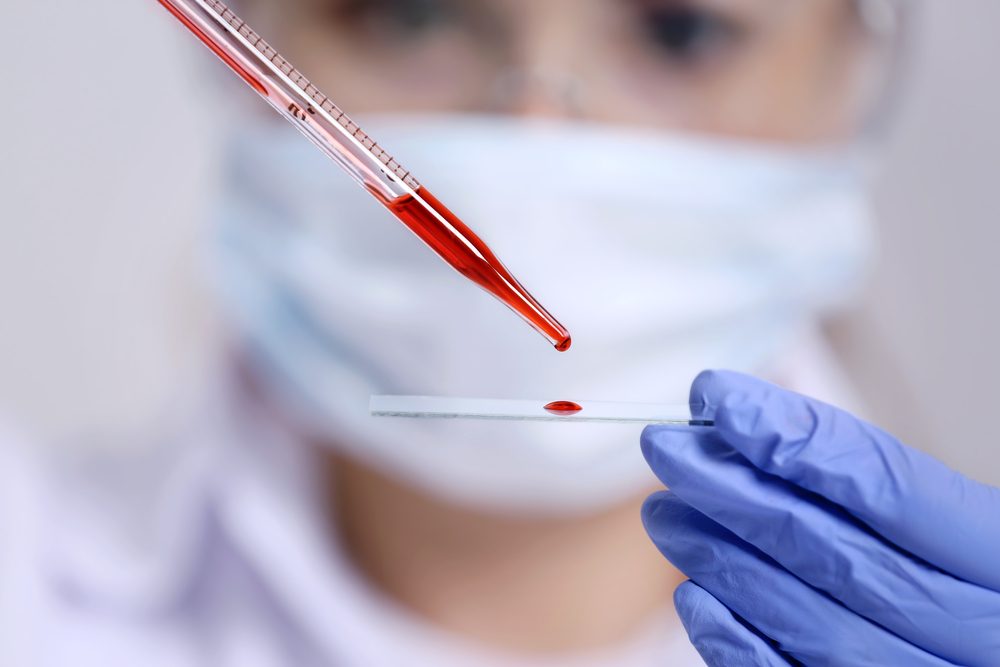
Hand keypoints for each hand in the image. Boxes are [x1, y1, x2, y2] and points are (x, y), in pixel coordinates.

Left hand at [640, 370, 999, 665]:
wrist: (977, 649)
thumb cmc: (961, 579)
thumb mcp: (952, 523)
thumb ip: (868, 480)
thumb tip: (743, 423)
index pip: (892, 489)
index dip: (799, 440)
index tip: (719, 399)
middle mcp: (983, 633)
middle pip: (835, 551)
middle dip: (735, 491)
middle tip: (664, 448)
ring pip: (810, 621)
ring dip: (722, 559)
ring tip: (664, 513)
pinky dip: (738, 642)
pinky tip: (693, 598)